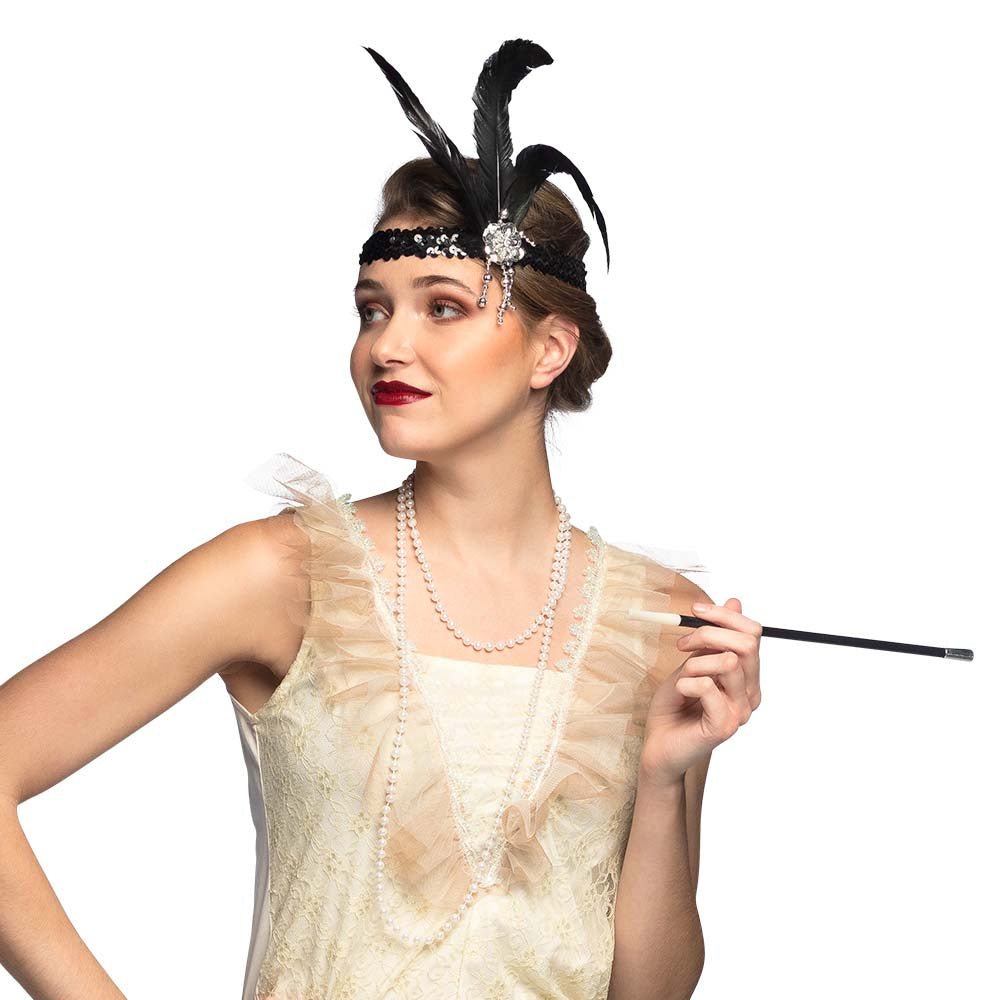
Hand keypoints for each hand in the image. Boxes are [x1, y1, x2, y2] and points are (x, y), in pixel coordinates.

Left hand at [639, 597, 762, 786]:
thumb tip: (735, 601)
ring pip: (729, 662)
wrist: (658, 743)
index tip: (695, 611)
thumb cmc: (674, 705)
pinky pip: (707, 686)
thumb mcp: (691, 661)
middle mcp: (750, 693)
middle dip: (709, 633)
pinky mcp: (725, 725)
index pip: (753, 634)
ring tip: (682, 677)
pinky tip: (680, 693)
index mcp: (747, 676)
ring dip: (695, 662)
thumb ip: (713, 638)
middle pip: (747, 644)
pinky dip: (686, 682)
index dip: (725, 615)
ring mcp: (741, 711)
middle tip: (682, 644)